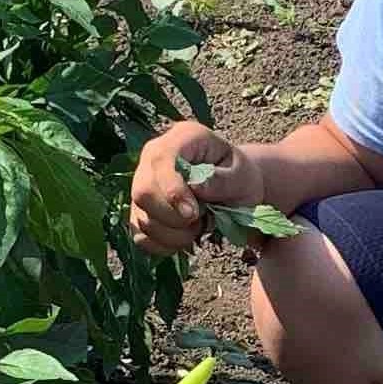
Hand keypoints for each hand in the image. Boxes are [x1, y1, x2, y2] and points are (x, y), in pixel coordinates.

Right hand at [131, 121, 261, 256]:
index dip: (172, 190)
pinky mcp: (139, 210)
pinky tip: (184, 238)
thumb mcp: (243, 176)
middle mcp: (153, 157)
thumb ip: (223, 180)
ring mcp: (142, 183)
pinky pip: (141, 237)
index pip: (161, 160)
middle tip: (201, 221)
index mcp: (182, 138)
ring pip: (141, 219)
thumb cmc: (239, 178)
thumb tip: (195, 187)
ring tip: (198, 227)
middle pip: (142, 192)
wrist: (234, 190)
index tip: (193, 214)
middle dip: (174, 218)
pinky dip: (164, 245)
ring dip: (174, 235)